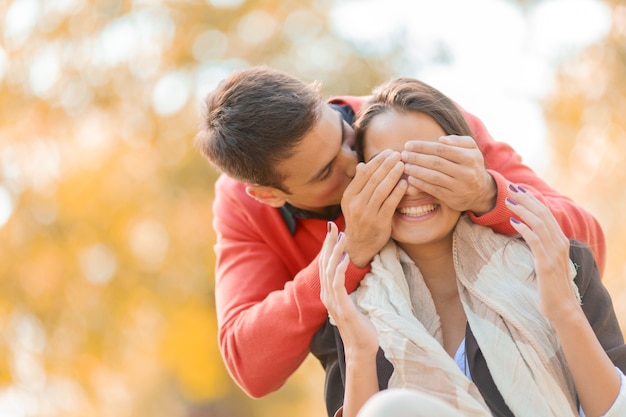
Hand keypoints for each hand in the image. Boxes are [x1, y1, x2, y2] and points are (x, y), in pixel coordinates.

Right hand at [319, 222, 379, 358]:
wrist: (362, 349)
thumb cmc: (361, 326)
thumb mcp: (353, 302)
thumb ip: (348, 289)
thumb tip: (353, 274)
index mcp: (329, 292)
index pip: (325, 264)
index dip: (327, 246)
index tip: (332, 229)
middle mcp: (327, 295)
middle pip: (324, 263)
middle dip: (328, 243)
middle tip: (332, 225)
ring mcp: (333, 302)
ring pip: (329, 270)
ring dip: (335, 252)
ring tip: (341, 236)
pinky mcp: (342, 308)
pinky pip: (337, 285)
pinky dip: (339, 269)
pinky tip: (345, 258)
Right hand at [341, 150, 406, 266]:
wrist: (358, 245)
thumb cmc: (359, 220)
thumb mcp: (353, 202)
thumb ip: (359, 184)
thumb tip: (362, 164)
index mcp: (349, 196)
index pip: (364, 173)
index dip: (377, 161)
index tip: (388, 152)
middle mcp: (356, 204)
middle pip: (373, 179)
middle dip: (387, 164)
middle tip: (398, 154)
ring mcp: (367, 214)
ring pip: (382, 190)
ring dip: (393, 175)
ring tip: (403, 165)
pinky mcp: (379, 223)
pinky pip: (390, 204)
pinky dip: (398, 192)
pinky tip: (405, 183)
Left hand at [402, 135, 495, 214]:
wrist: (481, 191)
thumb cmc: (471, 165)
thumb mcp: (471, 149)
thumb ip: (458, 141)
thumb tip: (441, 140)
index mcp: (470, 157)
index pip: (441, 149)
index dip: (423, 147)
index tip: (408, 145)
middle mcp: (466, 173)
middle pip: (436, 163)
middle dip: (417, 158)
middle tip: (403, 155)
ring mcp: (460, 187)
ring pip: (434, 177)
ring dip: (416, 171)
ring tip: (405, 166)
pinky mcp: (453, 199)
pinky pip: (434, 190)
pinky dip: (421, 184)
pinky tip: (411, 179)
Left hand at [505, 186, 579, 320]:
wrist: (563, 309)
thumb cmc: (552, 288)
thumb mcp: (547, 263)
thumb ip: (541, 248)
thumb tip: (527, 236)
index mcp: (561, 242)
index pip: (547, 215)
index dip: (533, 201)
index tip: (519, 190)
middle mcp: (560, 244)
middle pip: (543, 214)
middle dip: (526, 200)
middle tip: (510, 189)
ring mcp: (554, 254)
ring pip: (539, 224)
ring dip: (522, 210)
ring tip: (508, 202)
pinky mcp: (546, 264)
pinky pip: (535, 241)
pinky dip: (524, 228)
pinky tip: (512, 221)